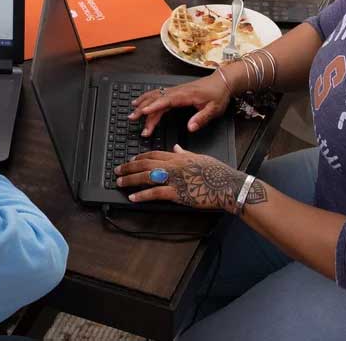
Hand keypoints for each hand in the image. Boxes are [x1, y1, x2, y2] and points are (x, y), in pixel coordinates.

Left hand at [116, 145, 266, 212]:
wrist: (228, 185)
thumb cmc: (217, 173)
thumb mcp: (200, 157)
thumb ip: (185, 153)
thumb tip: (176, 148)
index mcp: (179, 156)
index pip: (154, 154)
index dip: (139, 157)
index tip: (130, 160)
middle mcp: (174, 165)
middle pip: (145, 164)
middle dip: (129, 167)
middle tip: (117, 171)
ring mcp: (175, 178)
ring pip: (147, 176)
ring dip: (131, 180)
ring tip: (120, 183)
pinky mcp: (178, 193)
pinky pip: (156, 192)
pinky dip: (143, 195)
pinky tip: (133, 197)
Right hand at [129, 74, 230, 136]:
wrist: (222, 82)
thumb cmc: (218, 95)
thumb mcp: (214, 109)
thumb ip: (201, 118)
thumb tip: (190, 128)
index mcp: (185, 95)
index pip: (166, 101)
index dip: (154, 107)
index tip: (143, 112)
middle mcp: (178, 91)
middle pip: (156, 99)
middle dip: (143, 108)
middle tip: (133, 118)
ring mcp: (176, 91)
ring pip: (155, 96)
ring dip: (143, 103)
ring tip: (132, 111)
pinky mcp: (176, 92)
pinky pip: (158, 94)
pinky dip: (148, 98)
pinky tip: (142, 102)